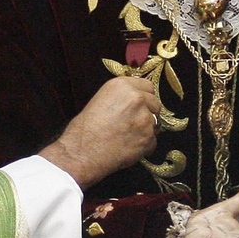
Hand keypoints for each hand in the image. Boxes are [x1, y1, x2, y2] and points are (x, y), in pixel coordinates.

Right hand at [41, 76, 161, 187]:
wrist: (82, 152)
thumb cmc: (85, 129)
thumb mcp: (100, 100)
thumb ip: (122, 96)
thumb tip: (138, 99)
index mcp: (122, 86)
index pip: (147, 85)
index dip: (144, 96)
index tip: (140, 104)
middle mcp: (136, 98)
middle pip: (155, 103)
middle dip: (148, 113)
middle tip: (134, 123)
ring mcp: (144, 118)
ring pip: (156, 123)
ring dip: (146, 130)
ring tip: (128, 136)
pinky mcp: (148, 138)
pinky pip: (153, 141)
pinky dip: (144, 146)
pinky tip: (129, 147)